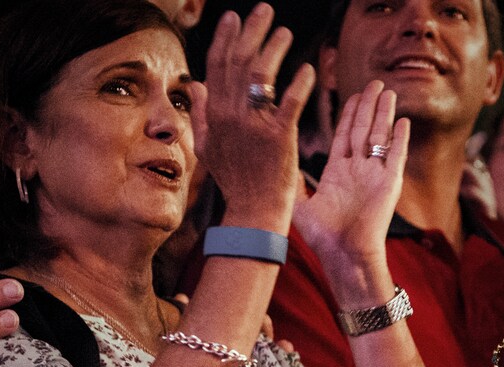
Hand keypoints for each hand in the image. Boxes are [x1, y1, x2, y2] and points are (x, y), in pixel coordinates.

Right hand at [194, 3, 313, 231]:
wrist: (254, 210)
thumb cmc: (235, 180)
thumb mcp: (207, 146)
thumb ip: (202, 112)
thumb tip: (195, 82)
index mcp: (215, 115)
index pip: (218, 66)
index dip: (226, 38)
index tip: (234, 17)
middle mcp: (231, 115)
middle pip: (240, 62)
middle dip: (252, 31)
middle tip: (265, 10)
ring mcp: (254, 126)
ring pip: (262, 76)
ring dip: (274, 49)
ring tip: (286, 33)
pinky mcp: (279, 138)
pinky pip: (290, 102)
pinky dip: (300, 83)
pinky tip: (308, 69)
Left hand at [291, 80, 409, 276]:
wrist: (344, 254)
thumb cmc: (322, 236)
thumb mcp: (300, 205)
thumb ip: (294, 182)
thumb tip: (281, 164)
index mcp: (337, 172)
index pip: (345, 134)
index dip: (349, 113)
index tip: (353, 94)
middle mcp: (358, 170)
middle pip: (364, 129)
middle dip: (369, 105)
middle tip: (374, 83)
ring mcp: (375, 176)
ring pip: (380, 137)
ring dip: (384, 114)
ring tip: (388, 92)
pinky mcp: (389, 184)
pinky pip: (396, 156)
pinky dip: (400, 139)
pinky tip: (402, 121)